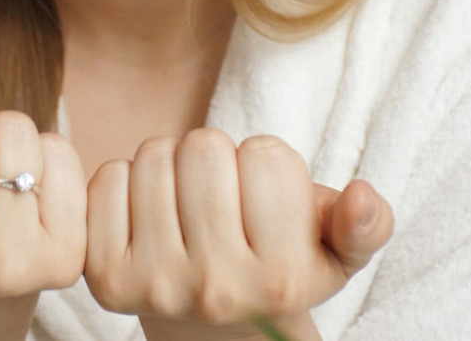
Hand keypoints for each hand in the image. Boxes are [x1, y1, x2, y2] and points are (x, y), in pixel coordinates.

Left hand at [83, 130, 393, 339]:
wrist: (212, 332)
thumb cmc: (277, 267)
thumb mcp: (337, 253)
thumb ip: (365, 225)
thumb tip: (364, 197)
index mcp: (280, 280)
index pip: (266, 155)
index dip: (267, 162)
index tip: (265, 197)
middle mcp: (217, 290)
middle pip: (204, 147)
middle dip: (217, 157)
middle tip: (222, 194)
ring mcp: (155, 286)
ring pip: (154, 155)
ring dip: (171, 165)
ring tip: (188, 204)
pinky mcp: (104, 277)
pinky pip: (108, 178)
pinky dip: (126, 182)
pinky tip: (149, 214)